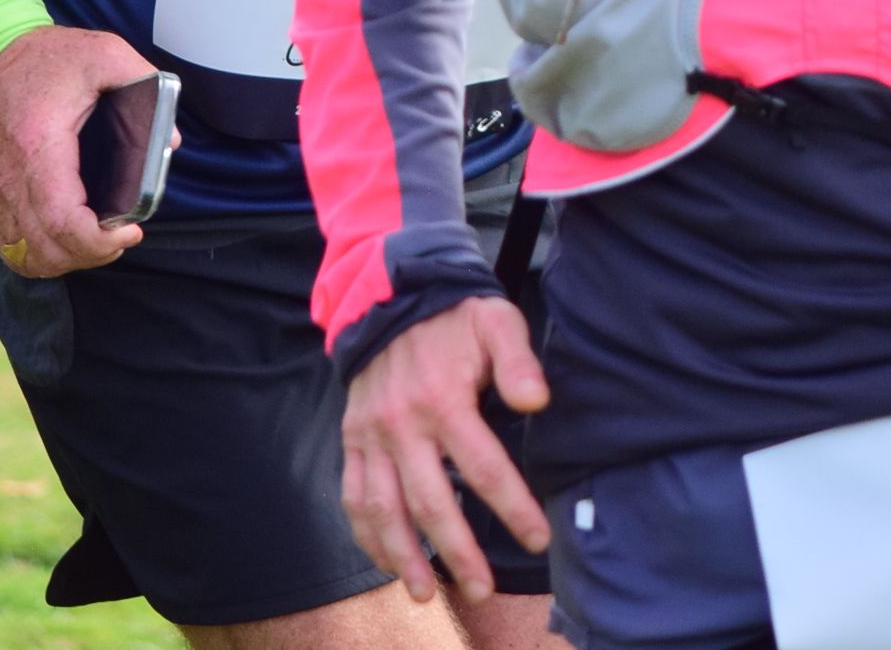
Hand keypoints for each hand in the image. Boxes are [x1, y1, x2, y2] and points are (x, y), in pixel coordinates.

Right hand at [0, 25, 158, 278]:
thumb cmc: (44, 57)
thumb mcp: (104, 53)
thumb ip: (145, 84)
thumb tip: (169, 139)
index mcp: (38, 147)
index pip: (63, 223)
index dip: (100, 243)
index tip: (130, 231)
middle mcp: (7, 179)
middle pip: (46, 250)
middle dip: (91, 255)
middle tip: (120, 237)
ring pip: (24, 256)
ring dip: (65, 260)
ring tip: (96, 240)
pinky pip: (8, 245)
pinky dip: (40, 253)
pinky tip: (67, 237)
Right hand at [342, 297, 552, 603]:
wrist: (389, 297)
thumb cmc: (454, 316)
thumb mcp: (496, 321)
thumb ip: (518, 362)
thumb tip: (537, 402)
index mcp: (443, 400)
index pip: (482, 467)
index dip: (512, 506)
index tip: (538, 537)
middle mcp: (402, 425)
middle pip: (431, 503)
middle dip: (459, 551)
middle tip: (483, 587)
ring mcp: (371, 436)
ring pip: (384, 509)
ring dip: (405, 556)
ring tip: (428, 592)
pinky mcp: (352, 440)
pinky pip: (353, 496)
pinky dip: (368, 534)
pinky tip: (388, 561)